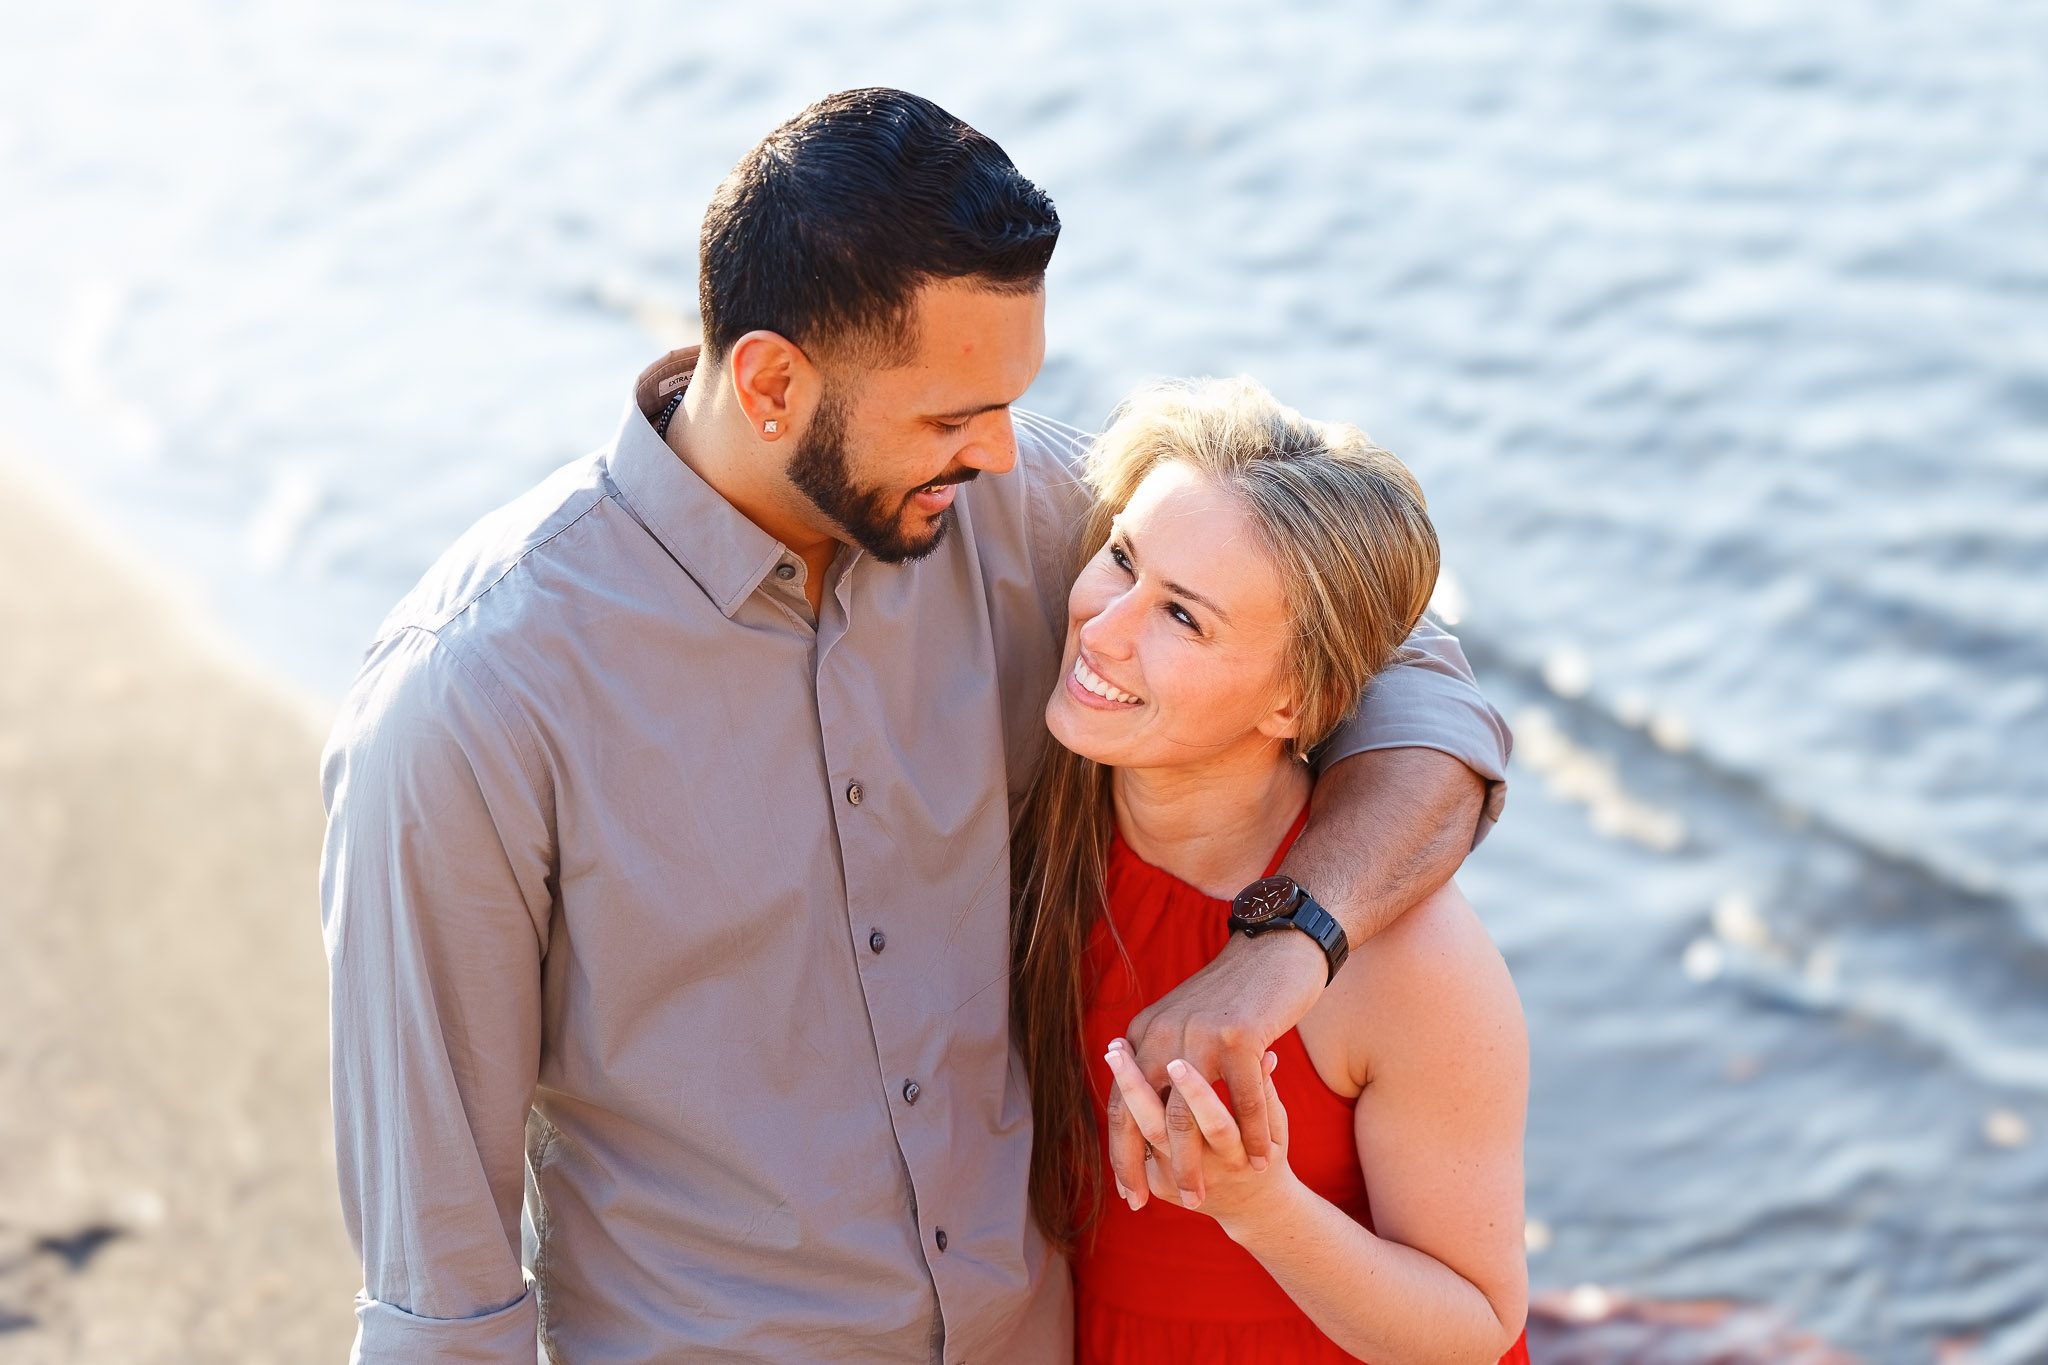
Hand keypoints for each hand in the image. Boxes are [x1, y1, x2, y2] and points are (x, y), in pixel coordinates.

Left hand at [1103, 1039, 1294, 1229]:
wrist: (1253, 1206)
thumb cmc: (1267, 1151)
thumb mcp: (1276, 1127)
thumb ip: (1265, 1093)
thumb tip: (1266, 1056)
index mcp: (1238, 1155)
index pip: (1215, 1124)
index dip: (1197, 1096)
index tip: (1178, 1062)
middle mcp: (1206, 1169)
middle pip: (1165, 1130)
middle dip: (1138, 1089)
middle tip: (1118, 1052)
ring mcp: (1178, 1179)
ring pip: (1146, 1134)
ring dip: (1125, 1093)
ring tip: (1115, 1052)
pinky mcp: (1160, 1183)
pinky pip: (1138, 1142)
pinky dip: (1125, 1106)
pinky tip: (1117, 1066)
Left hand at [1104, 929, 1322, 1209]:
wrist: (1277, 948)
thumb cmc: (1236, 994)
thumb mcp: (1187, 1024)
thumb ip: (1165, 1059)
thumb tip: (1148, 1110)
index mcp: (1145, 1032)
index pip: (1118, 1102)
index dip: (1118, 1150)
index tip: (1124, 1190)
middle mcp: (1162, 1034)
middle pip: (1141, 1115)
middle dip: (1141, 1168)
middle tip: (1145, 1206)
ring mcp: (1200, 1035)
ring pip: (1189, 1118)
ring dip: (1192, 1166)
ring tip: (1198, 1200)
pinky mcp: (1241, 1036)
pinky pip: (1245, 1101)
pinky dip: (1254, 1137)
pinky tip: (1263, 1162)